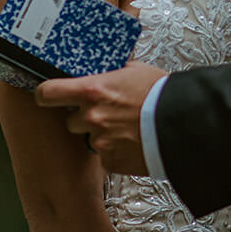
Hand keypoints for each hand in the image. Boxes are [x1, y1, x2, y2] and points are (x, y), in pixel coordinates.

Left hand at [34, 60, 164, 175]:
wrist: (185, 124)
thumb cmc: (163, 94)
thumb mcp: (135, 70)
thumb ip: (111, 72)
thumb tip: (102, 70)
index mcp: (92, 91)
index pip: (48, 93)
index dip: (45, 95)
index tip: (47, 96)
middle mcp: (91, 117)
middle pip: (71, 120)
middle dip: (85, 118)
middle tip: (108, 113)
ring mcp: (100, 141)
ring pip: (89, 139)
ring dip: (102, 135)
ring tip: (126, 128)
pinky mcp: (111, 162)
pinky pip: (106, 156)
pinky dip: (116, 151)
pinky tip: (133, 142)